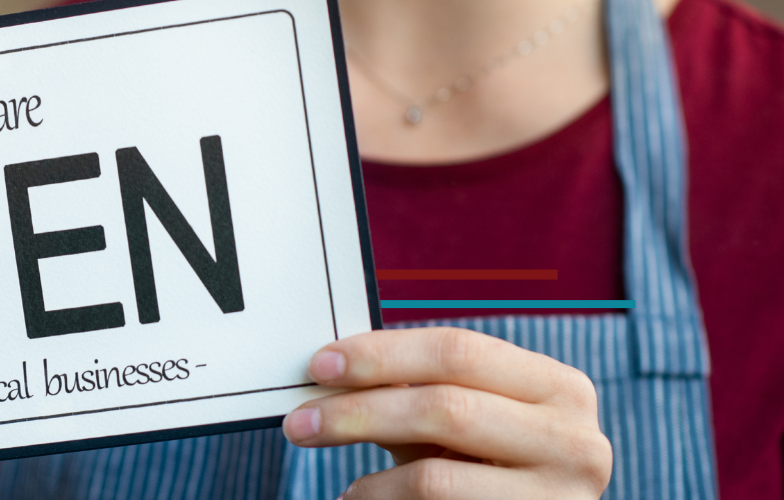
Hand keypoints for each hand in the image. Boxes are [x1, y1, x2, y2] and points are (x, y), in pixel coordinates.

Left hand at [283, 327, 611, 498]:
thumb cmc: (487, 471)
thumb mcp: (462, 424)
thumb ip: (416, 391)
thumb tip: (329, 370)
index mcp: (558, 387)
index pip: (458, 351)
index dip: (382, 354)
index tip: (319, 365)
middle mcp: (576, 439)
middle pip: (445, 407)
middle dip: (360, 412)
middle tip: (299, 423)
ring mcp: (561, 497)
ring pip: (435, 476)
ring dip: (370, 482)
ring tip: (344, 488)